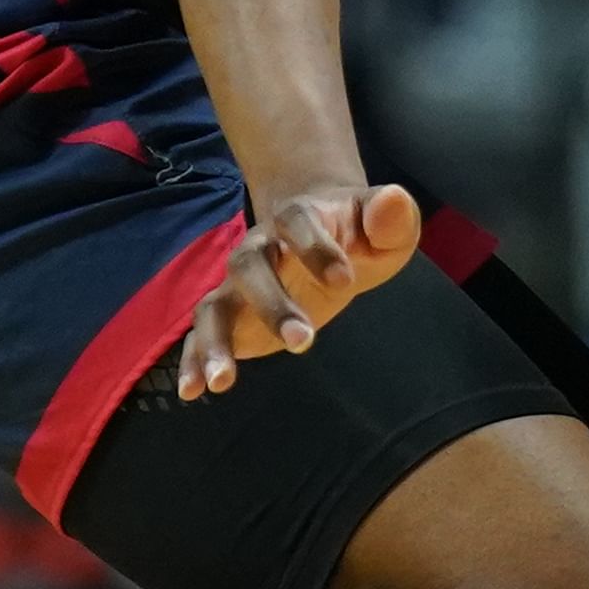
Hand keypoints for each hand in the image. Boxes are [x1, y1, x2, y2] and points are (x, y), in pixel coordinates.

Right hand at [177, 180, 420, 399]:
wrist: (329, 233)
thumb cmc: (361, 235)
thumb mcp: (386, 227)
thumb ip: (392, 217)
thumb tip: (395, 198)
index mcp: (299, 218)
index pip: (298, 221)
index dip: (317, 248)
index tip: (346, 282)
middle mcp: (259, 247)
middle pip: (249, 265)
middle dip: (271, 302)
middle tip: (303, 342)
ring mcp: (239, 283)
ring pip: (215, 304)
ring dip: (215, 340)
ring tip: (221, 381)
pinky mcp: (232, 315)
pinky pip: (202, 334)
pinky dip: (194, 359)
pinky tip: (194, 390)